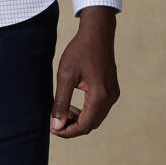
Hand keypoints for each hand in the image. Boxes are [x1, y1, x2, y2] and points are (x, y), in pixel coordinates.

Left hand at [50, 5, 119, 137]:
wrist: (97, 33)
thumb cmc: (80, 51)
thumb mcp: (65, 76)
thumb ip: (61, 102)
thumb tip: (56, 125)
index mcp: (100, 96)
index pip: (84, 126)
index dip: (67, 131)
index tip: (52, 128)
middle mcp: (110, 98)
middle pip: (91, 125)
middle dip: (72, 127)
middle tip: (55, 120)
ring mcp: (113, 94)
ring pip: (96, 118)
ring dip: (79, 119)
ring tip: (63, 110)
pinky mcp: (112, 89)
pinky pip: (100, 109)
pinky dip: (87, 111)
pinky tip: (74, 104)